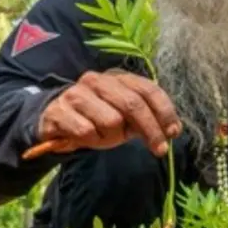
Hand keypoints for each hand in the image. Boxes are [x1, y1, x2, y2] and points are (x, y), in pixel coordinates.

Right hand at [37, 70, 180, 155]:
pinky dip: (90, 141)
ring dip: (111, 137)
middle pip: (133, 104)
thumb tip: (170, 131)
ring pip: (111, 121)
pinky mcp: (59, 110)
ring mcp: (76, 93)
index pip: (147, 89)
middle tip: (159, 150)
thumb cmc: (97, 118)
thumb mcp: (124, 117)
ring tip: (102, 137)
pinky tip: (85, 138)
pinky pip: (86, 132)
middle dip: (150, 130)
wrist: (53, 120)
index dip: (164, 111)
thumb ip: (146, 118)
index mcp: (117, 77)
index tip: (174, 132)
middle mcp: (97, 80)